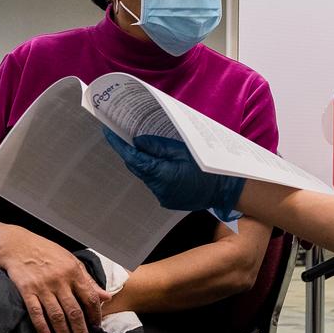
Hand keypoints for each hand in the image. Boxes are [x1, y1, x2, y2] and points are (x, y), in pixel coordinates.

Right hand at [0, 227, 108, 332]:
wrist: (18, 245)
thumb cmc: (48, 253)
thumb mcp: (71, 261)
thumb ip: (88, 280)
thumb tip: (106, 297)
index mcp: (74, 272)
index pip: (89, 298)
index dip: (95, 315)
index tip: (97, 328)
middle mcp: (60, 281)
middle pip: (74, 312)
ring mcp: (42, 287)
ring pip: (57, 316)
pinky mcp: (26, 290)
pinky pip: (36, 312)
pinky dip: (42, 326)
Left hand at [103, 130, 245, 219]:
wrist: (224, 189)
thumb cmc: (207, 168)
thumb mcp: (183, 150)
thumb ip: (158, 147)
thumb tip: (138, 142)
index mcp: (161, 174)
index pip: (133, 158)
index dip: (119, 145)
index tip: (108, 132)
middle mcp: (158, 189)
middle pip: (138, 167)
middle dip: (131, 152)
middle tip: (122, 134)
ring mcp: (163, 196)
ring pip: (146, 175)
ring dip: (144, 162)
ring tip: (143, 146)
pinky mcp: (167, 200)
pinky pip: (155, 183)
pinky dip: (154, 172)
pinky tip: (159, 162)